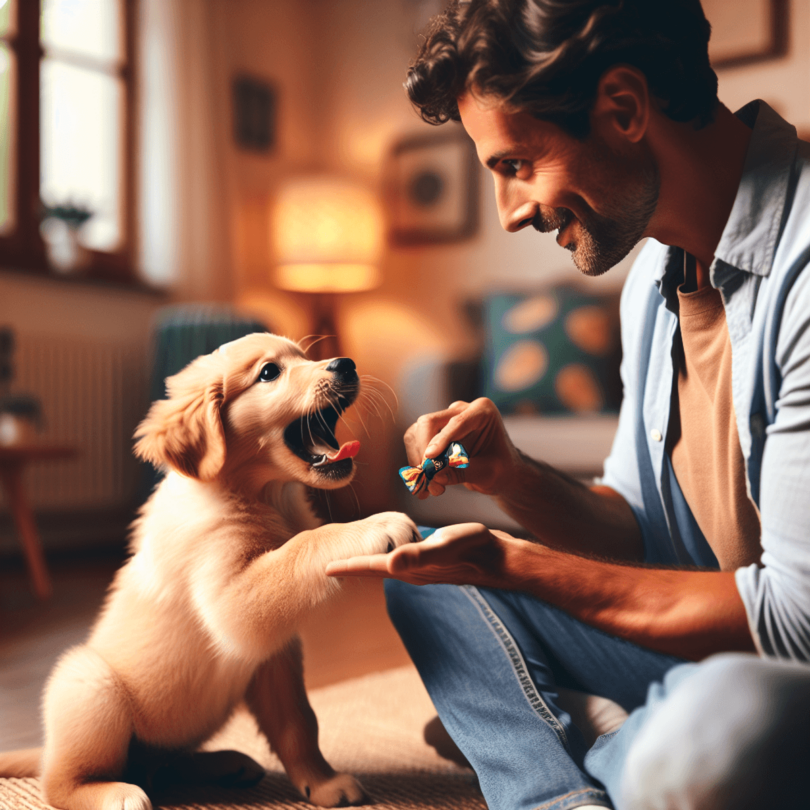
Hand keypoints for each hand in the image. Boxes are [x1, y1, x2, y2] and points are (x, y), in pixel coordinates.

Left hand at [325, 522, 514, 587]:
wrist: (499, 559)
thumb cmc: (473, 548)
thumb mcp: (444, 545)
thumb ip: (418, 555)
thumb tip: (390, 563)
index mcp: (409, 567)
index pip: (371, 567)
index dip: (347, 566)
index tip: (323, 568)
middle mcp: (412, 571)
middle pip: (373, 571)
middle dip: (352, 568)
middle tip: (329, 564)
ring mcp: (422, 568)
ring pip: (386, 567)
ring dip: (368, 564)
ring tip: (352, 559)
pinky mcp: (431, 562)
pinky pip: (401, 561)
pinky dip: (387, 557)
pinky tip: (389, 552)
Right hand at [404, 398, 519, 497]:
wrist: (500, 471)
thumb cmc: (500, 469)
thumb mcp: (487, 473)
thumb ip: (463, 473)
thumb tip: (435, 476)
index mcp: (482, 411)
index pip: (458, 422)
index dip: (441, 440)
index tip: (429, 457)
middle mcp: (460, 409)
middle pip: (429, 423)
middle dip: (424, 451)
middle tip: (427, 478)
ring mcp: (444, 418)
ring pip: (416, 432)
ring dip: (417, 460)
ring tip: (430, 488)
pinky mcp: (432, 431)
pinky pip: (414, 442)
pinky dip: (415, 462)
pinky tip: (426, 483)